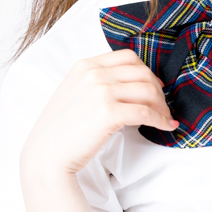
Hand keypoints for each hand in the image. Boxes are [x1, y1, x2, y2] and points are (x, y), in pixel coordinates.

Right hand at [20, 49, 177, 176]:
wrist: (46, 154)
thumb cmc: (60, 130)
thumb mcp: (74, 92)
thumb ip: (96, 82)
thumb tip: (129, 86)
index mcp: (85, 65)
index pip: (128, 57)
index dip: (147, 71)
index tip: (154, 86)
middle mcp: (94, 74)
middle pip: (142, 73)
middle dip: (158, 90)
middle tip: (163, 106)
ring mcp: (101, 91)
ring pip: (148, 90)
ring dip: (162, 106)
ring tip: (165, 118)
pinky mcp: (109, 112)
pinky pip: (146, 112)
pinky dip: (160, 120)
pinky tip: (165, 127)